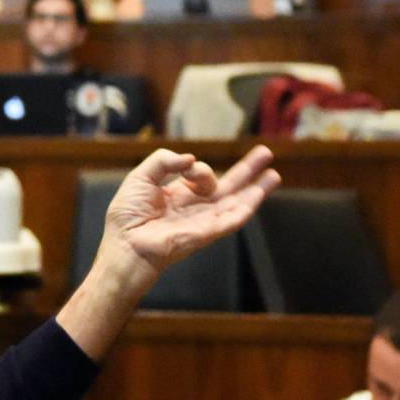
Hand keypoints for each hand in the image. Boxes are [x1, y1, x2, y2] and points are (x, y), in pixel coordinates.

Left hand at [98, 145, 279, 282]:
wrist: (124, 245)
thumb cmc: (127, 216)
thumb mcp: (142, 177)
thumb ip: (165, 161)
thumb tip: (193, 159)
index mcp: (180, 195)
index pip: (203, 175)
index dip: (200, 168)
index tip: (187, 167)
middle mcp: (195, 208)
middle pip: (229, 187)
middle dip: (248, 170)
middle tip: (267, 153)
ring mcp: (203, 222)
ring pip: (236, 204)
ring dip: (256, 190)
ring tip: (274, 175)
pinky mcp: (205, 234)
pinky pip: (229, 221)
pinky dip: (244, 209)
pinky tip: (258, 198)